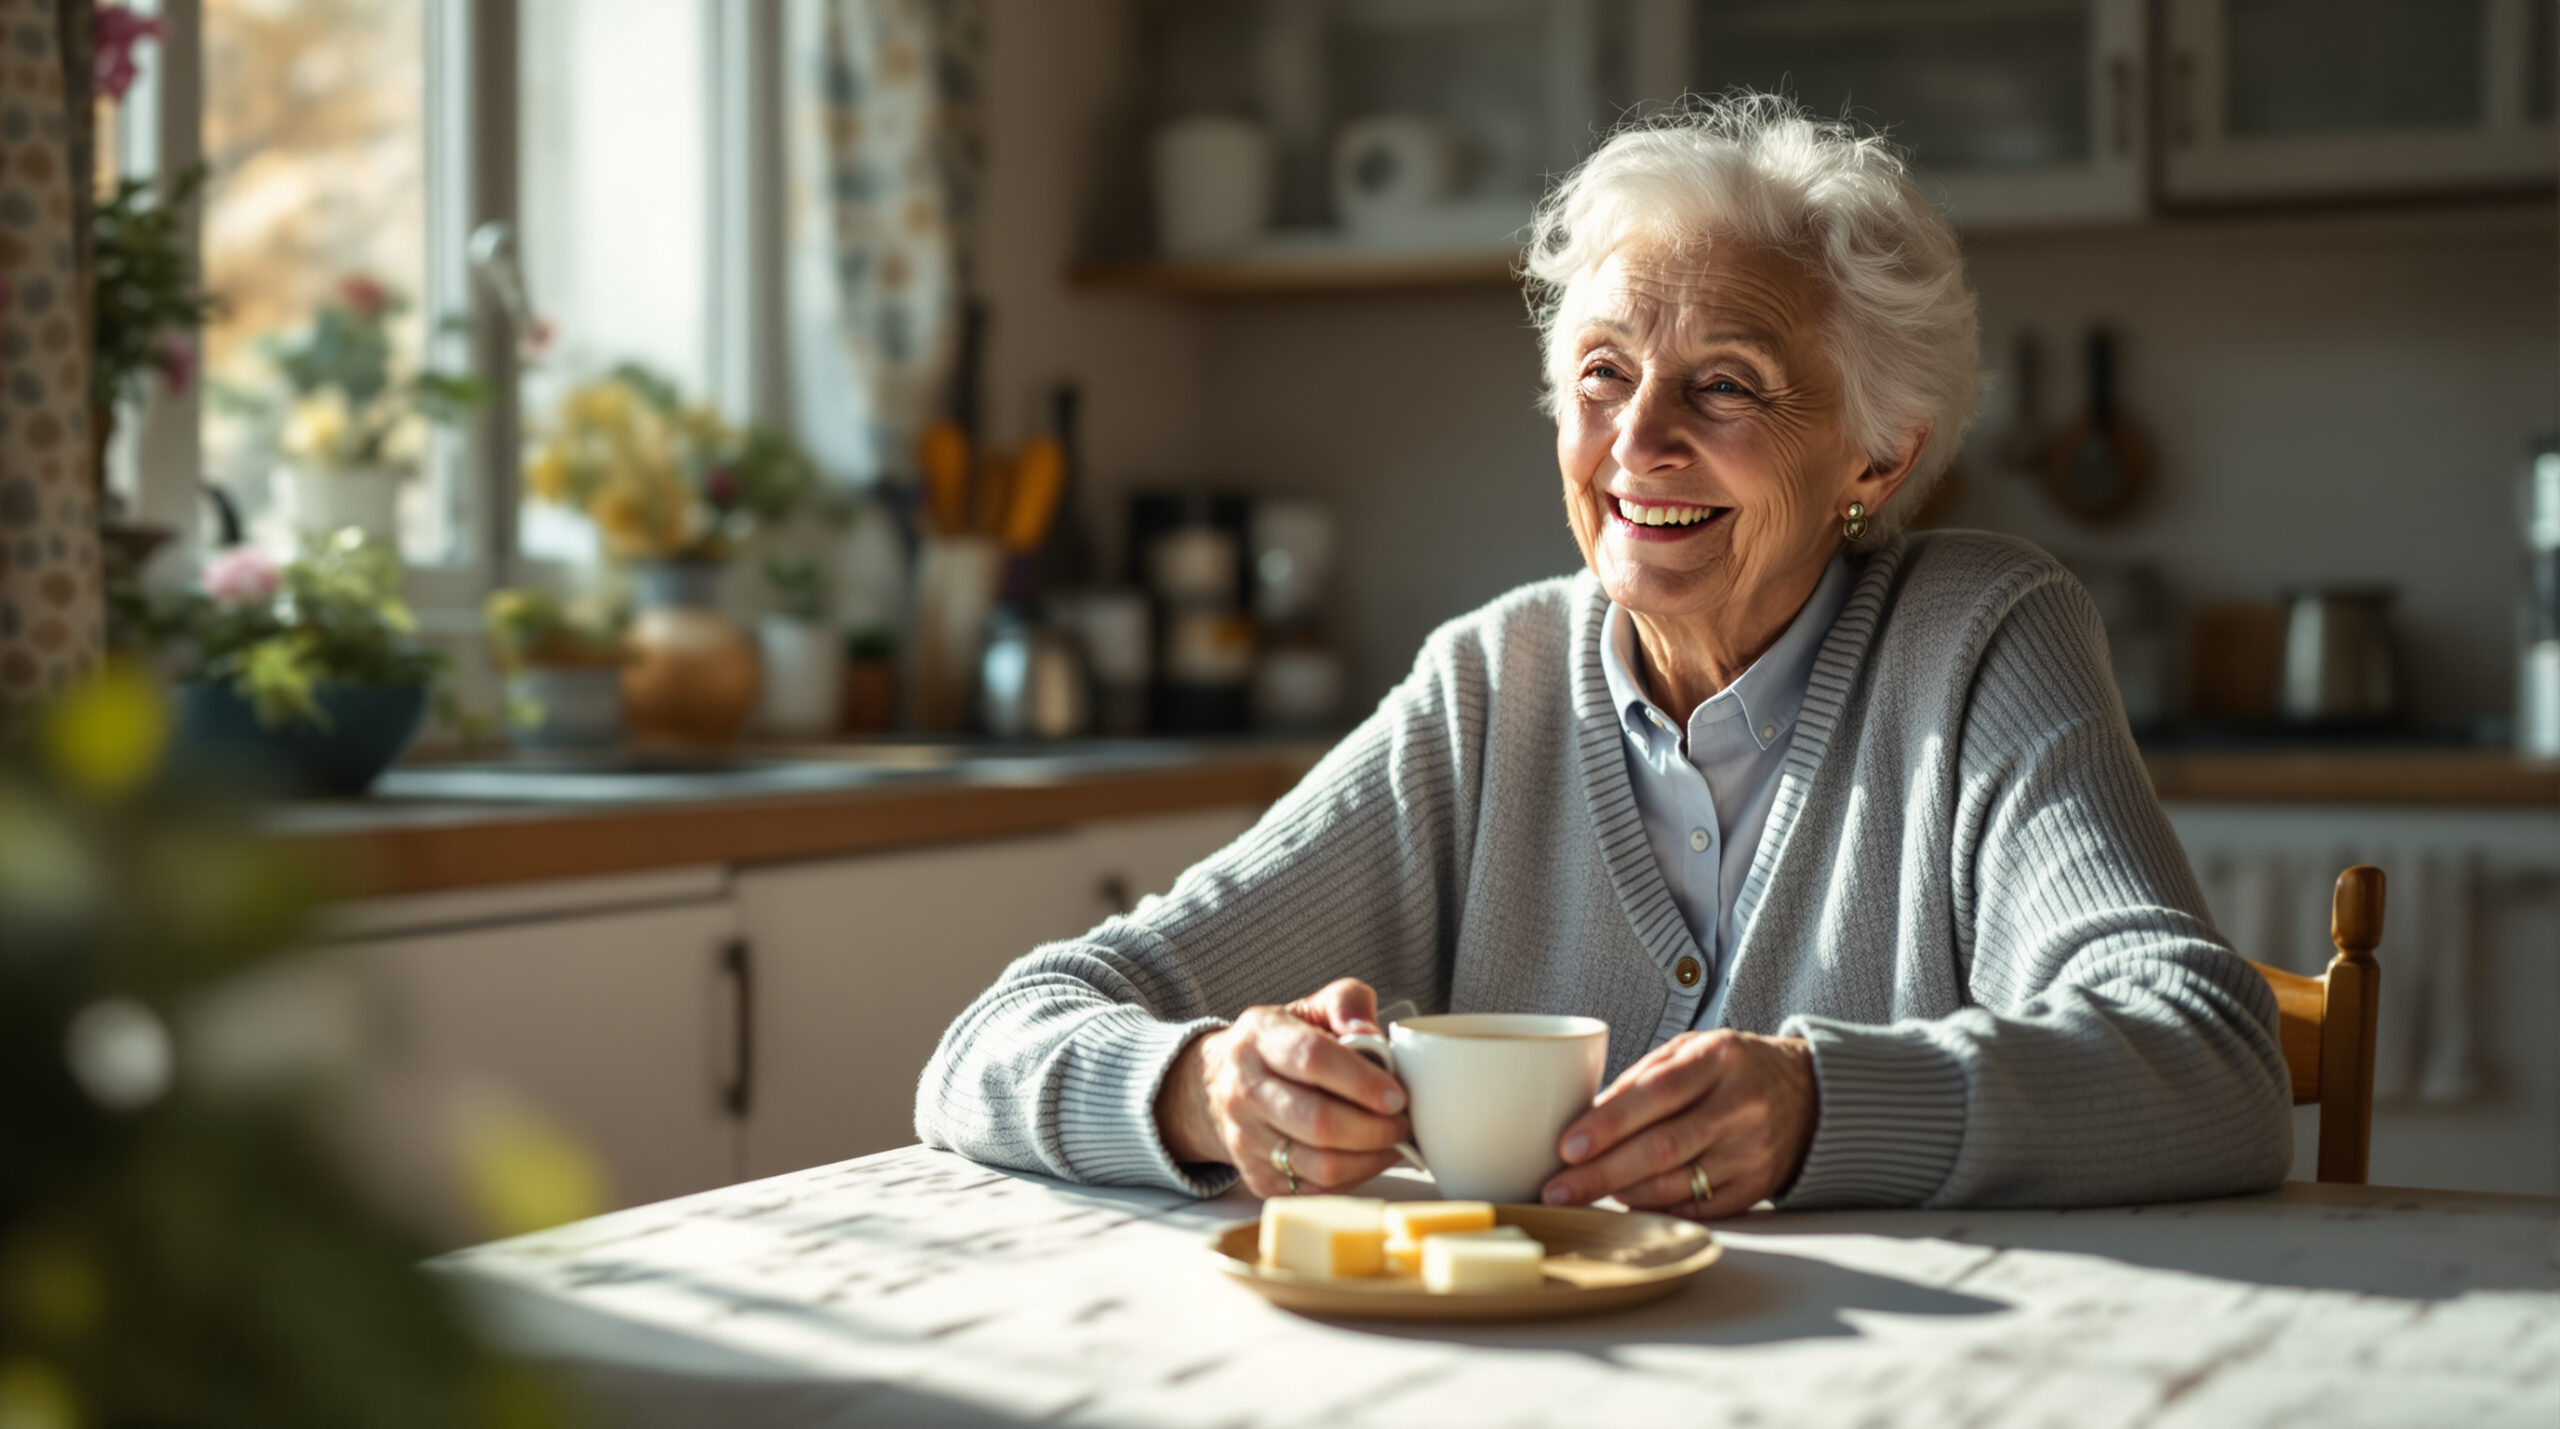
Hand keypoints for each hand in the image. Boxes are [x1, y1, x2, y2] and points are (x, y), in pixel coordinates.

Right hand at [1154, 978, 1412, 1196]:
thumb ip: (1348, 1004)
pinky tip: (1368, 1157)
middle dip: (1374, 1128)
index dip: (1362, 1081)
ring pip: (1320, 1164)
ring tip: (1392, 1141)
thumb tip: (1371, 1034)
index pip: (1312, 1059)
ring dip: (1370, 1158)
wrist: (1225, 1082)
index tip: (1397, 1095)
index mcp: (1259, 1037)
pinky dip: (1353, 1178)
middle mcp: (1244, 1089)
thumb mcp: (1313, 1007)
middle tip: (1403, 1122)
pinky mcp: (1256, 1176)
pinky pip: (1317, 1189)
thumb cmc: (1284, 1043)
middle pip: (1318, 1122)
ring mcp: (1245, 1138)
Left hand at [1538, 1030, 1817, 1218]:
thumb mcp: (1693, 1050)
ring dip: (1621, 1192)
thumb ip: (1641, 1077)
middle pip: (1662, 1148)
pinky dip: (1655, 1206)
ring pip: (1675, 1184)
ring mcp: (1750, 1152)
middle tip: (1556, 1190)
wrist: (1809, 1094)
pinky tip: (1627, 1200)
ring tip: (1581, 1194)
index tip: (1567, 1147)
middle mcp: (1739, 1106)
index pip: (1656, 1093)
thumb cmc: (1735, 1068)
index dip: (1609, 1124)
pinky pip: (1695, 1208)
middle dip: (1601, 1173)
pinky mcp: (1755, 1188)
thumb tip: (1585, 1117)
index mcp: (1719, 1060)